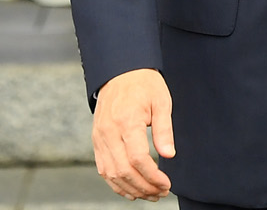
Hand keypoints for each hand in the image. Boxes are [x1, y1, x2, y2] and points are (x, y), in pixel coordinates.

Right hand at [92, 69, 174, 201]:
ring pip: (111, 174)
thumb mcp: (161, 101)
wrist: (120, 72)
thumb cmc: (144, 85)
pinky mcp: (96, 141)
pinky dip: (116, 183)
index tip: (166, 184)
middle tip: (161, 193)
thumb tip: (169, 155)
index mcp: (126, 121)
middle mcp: (109, 132)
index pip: (137, 158)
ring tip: (150, 195)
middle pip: (123, 170)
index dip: (153, 176)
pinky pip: (103, 169)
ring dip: (131, 189)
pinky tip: (131, 190)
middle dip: (144, 187)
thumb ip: (164, 129)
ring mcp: (100, 138)